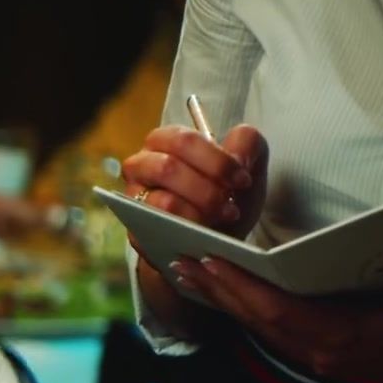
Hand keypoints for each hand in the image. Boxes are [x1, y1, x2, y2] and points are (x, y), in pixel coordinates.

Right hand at [121, 123, 266, 244]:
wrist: (214, 241)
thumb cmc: (226, 197)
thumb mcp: (247, 165)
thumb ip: (248, 144)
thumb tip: (237, 155)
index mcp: (166, 142)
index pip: (185, 141)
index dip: (217, 161)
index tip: (243, 180)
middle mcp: (142, 166)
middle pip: (168, 168)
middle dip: (206, 189)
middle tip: (230, 204)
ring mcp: (134, 199)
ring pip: (163, 202)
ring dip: (198, 212)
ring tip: (221, 218)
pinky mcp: (135, 230)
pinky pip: (159, 231)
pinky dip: (186, 231)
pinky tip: (205, 233)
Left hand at [175, 241, 382, 382]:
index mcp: (339, 338)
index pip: (276, 310)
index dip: (240, 287)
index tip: (210, 263)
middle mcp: (316, 351)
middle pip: (254, 319)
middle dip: (216, 290)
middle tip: (180, 263)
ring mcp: (312, 357)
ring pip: (255, 327)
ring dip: (223, 301)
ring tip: (191, 275)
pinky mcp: (314, 356)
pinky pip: (267, 332)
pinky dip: (242, 311)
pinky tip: (224, 296)